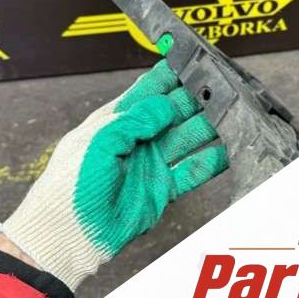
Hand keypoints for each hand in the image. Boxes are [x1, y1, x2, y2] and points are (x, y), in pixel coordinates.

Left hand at [0, 60, 227, 289]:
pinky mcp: (162, 189)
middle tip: (220, 87)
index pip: (148, 90)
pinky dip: (210, 162)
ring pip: (187, 137)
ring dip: (207, 126)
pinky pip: (192, 171)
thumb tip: (163, 106)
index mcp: (116, 120)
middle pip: (174, 110)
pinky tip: (226, 152)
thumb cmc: (69, 187)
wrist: (68, 236)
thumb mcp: (96, 143)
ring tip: (230, 114)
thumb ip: (132, 121)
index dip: (170, 75)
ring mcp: (151, 163)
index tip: (192, 62)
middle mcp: (138, 139)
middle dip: (196, 97)